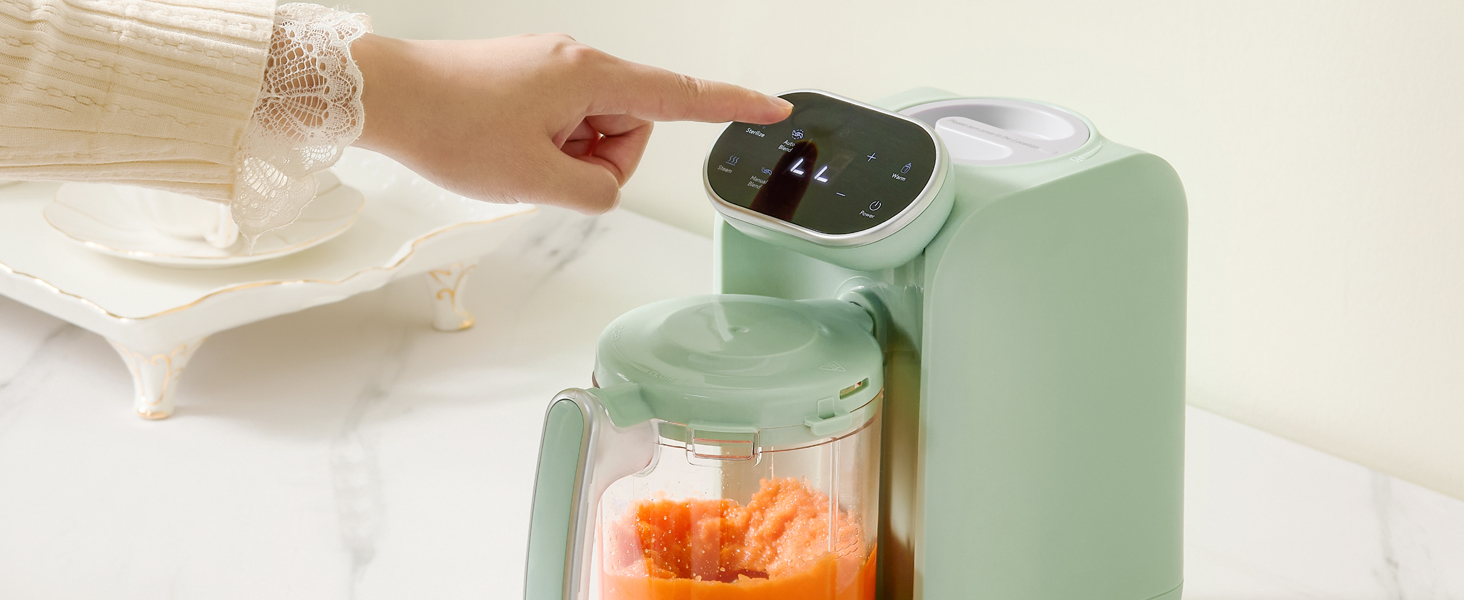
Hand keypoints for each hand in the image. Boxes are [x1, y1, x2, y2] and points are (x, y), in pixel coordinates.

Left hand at [350, 33, 791, 212]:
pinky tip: (504, 148)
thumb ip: (594, 192)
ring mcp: (550, 68)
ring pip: (592, 130)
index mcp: (591, 76)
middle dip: (598, 160)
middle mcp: (577, 62)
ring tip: (515, 156)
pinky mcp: (527, 78)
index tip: (774, 108)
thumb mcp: (535, 181)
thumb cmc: (449, 126)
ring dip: (566, 156)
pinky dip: (545, 145)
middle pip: (629, 127)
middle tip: (543, 168)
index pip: (681, 97)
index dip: (732, 107)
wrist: (383, 96)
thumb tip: (605, 185)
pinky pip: (561, 121)